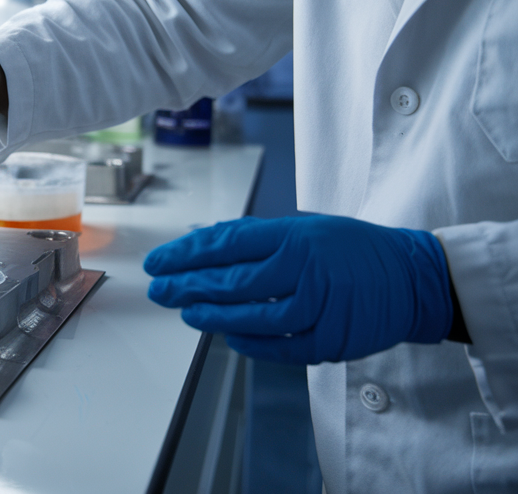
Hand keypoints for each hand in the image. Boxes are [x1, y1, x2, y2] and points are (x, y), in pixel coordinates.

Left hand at [144, 215, 454, 364]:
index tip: (159, 262)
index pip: (226, 244)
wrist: (413, 278)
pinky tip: (228, 336)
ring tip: (186, 312)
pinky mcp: (331, 339)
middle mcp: (305, 269)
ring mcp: (320, 307)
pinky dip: (250, 343)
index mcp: (295, 236)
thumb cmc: (353, 250)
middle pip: (231, 281)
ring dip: (212, 316)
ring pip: (251, 317)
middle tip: (160, 290)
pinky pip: (280, 346)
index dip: (186, 254)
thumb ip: (258, 239)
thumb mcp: (306, 228)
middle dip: (187, 286)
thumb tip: (203, 245)